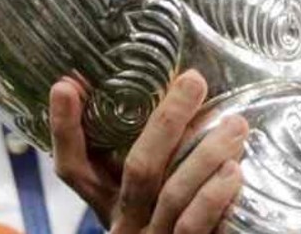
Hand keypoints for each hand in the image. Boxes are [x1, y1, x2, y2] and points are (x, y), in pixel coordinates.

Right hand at [50, 70, 247, 232]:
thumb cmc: (164, 221)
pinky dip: (217, 199)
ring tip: (234, 126)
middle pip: (139, 170)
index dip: (65, 129)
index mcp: (108, 202)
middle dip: (166, 121)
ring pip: (175, 198)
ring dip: (205, 157)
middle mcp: (127, 222)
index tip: (65, 86)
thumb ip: (155, 154)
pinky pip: (201, 227)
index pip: (73, 167)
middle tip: (193, 82)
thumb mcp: (145, 195)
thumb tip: (172, 92)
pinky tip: (235, 173)